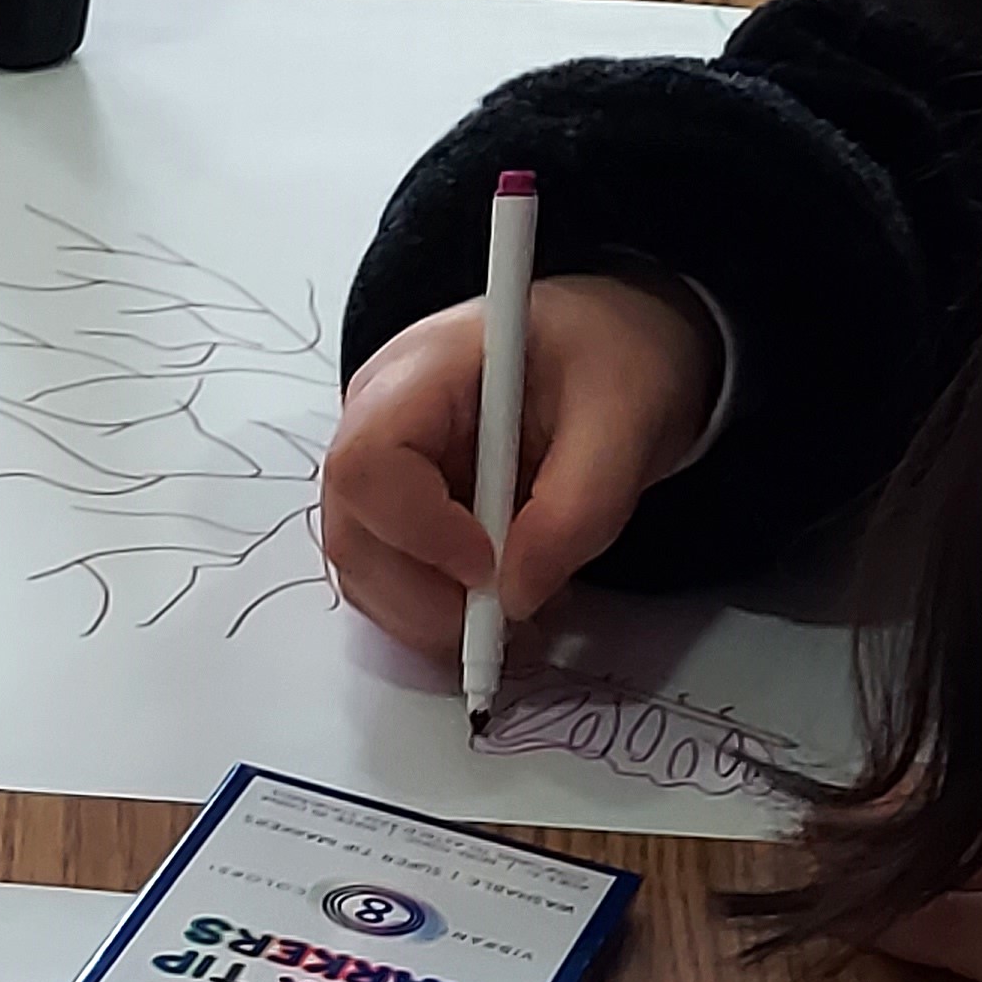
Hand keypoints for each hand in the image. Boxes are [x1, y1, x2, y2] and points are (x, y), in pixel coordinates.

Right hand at [322, 272, 721, 660]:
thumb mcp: (628, 417)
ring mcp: (374, 475)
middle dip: (423, 597)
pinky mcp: (388, 518)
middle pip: (354, 534)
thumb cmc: (609, 358)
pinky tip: (494, 601)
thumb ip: (581, 506)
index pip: (369, 465)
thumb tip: (519, 596)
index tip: (491, 568)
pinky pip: (387, 585)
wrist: (604, 358)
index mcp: (419, 371)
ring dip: (429, 615)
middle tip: (503, 623)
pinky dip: (434, 612)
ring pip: (363, 574)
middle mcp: (373, 423)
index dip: (419, 532)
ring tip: (512, 612)